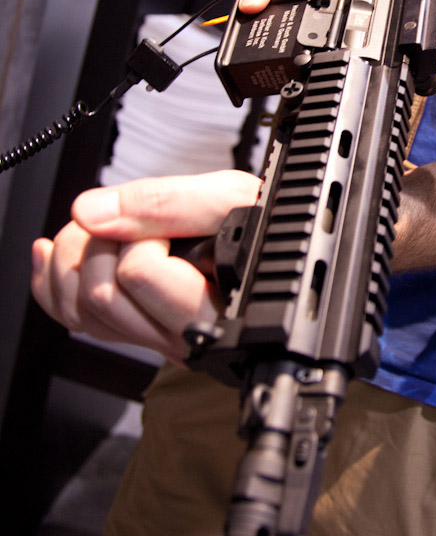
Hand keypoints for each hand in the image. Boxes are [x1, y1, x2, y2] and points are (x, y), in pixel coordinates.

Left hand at [31, 171, 260, 364]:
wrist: (282, 243)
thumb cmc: (267, 222)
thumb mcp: (233, 197)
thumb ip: (165, 202)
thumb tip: (91, 212)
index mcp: (214, 308)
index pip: (139, 273)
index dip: (146, 234)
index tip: (171, 226)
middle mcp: (183, 336)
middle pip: (100, 296)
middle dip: (102, 243)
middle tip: (135, 223)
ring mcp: (155, 338)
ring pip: (79, 310)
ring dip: (76, 257)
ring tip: (107, 230)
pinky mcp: (135, 332)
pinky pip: (71, 318)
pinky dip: (54, 276)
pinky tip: (61, 249)